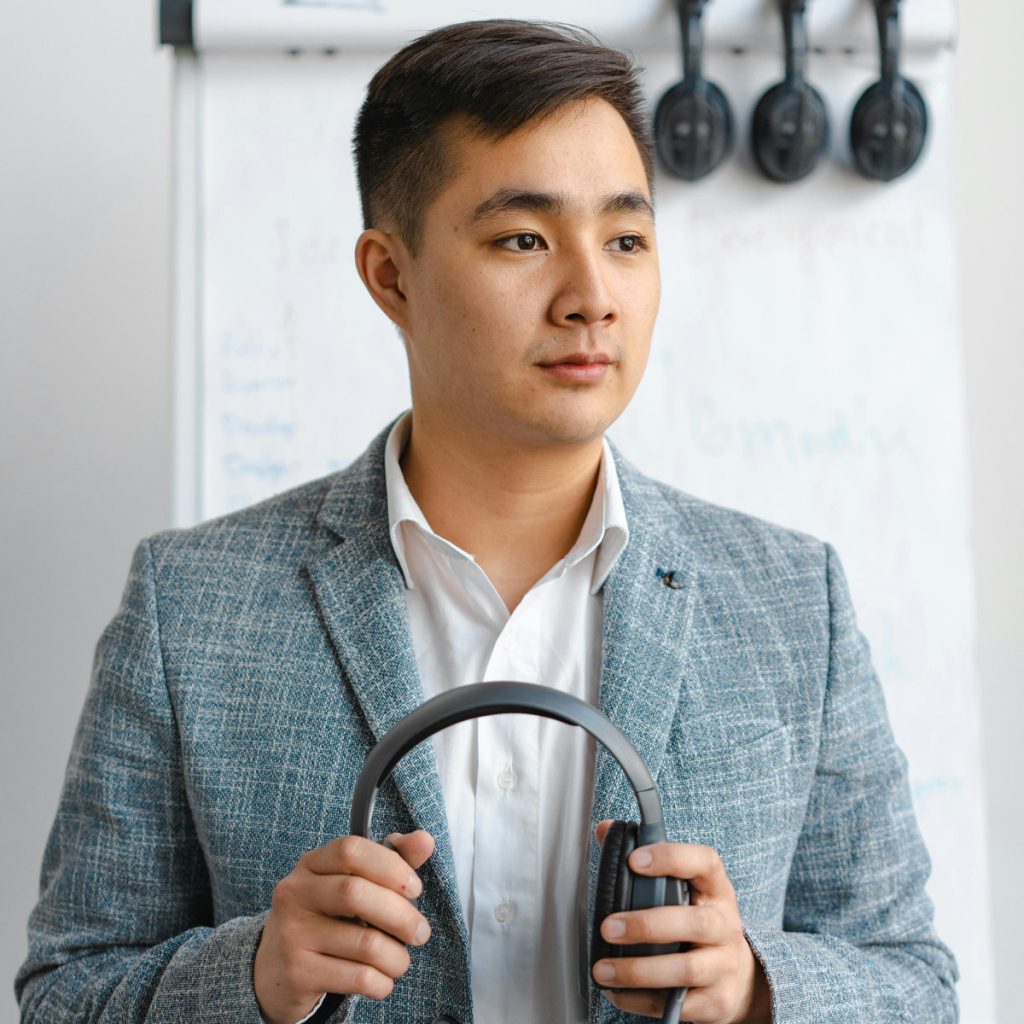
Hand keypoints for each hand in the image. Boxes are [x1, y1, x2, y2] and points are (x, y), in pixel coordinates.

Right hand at [254, 830, 434, 1023]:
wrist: (273, 970)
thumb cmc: (324, 919)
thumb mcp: (349, 884)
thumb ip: (390, 861)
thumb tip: (424, 840)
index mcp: (311, 865)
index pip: (351, 850)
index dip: (391, 866)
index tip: (414, 888)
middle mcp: (295, 894)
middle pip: (356, 893)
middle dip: (401, 915)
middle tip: (420, 932)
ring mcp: (293, 934)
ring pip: (364, 943)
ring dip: (397, 957)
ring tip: (400, 961)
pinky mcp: (298, 974)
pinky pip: (357, 978)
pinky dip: (382, 982)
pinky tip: (381, 980)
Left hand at [591, 821, 770, 1023]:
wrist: (739, 977)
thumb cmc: (697, 921)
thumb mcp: (683, 888)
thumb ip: (641, 857)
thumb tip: (603, 829)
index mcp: (715, 890)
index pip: (703, 862)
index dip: (670, 858)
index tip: (633, 859)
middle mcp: (725, 926)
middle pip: (694, 923)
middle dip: (646, 926)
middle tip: (607, 927)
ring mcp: (724, 966)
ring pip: (685, 970)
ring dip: (638, 970)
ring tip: (603, 969)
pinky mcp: (716, 1003)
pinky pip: (677, 1005)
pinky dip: (641, 1001)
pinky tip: (616, 992)